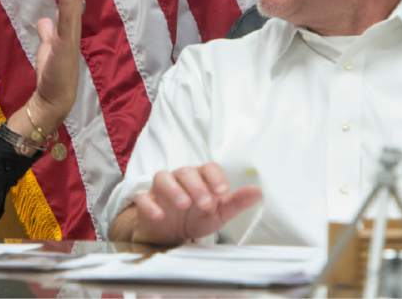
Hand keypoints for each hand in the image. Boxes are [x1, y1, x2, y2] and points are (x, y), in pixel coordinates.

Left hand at [19, 0, 85, 132]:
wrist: (53, 99)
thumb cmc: (52, 75)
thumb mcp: (47, 48)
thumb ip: (47, 32)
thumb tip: (44, 20)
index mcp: (68, 23)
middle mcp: (73, 24)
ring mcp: (72, 34)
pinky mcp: (67, 45)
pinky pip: (68, 21)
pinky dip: (69, 4)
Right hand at [126, 163, 261, 244]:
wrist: (170, 233)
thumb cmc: (197, 217)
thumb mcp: (219, 213)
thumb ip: (236, 202)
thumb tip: (258, 192)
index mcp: (200, 178)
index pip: (208, 168)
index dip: (215, 178)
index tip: (223, 193)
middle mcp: (180, 178)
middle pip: (186, 172)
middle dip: (196, 186)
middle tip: (205, 204)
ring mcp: (161, 189)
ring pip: (163, 177)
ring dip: (173, 189)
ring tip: (184, 205)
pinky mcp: (146, 201)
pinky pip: (143, 197)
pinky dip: (150, 205)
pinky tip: (159, 215)